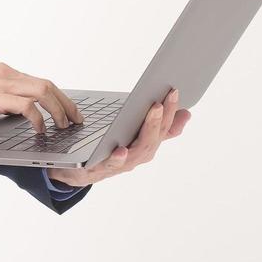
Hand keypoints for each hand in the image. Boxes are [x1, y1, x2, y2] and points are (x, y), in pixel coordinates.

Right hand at [0, 61, 81, 132]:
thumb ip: (0, 98)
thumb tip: (19, 112)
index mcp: (3, 72)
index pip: (39, 81)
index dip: (58, 96)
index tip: (68, 109)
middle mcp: (5, 74)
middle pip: (46, 84)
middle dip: (65, 103)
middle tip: (76, 118)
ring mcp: (0, 84)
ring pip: (42, 92)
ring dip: (57, 110)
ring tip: (64, 125)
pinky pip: (26, 106)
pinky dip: (38, 118)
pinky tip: (40, 129)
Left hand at [48, 87, 190, 187]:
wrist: (75, 170)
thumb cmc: (108, 150)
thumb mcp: (134, 136)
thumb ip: (159, 128)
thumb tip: (186, 114)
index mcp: (144, 147)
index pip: (163, 129)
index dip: (171, 112)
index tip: (174, 91)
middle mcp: (135, 157)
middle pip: (152, 140)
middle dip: (159, 120)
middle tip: (161, 101)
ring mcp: (118, 165)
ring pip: (138, 153)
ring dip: (146, 132)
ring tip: (153, 112)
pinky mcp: (98, 170)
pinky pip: (111, 166)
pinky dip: (119, 159)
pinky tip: (121, 150)